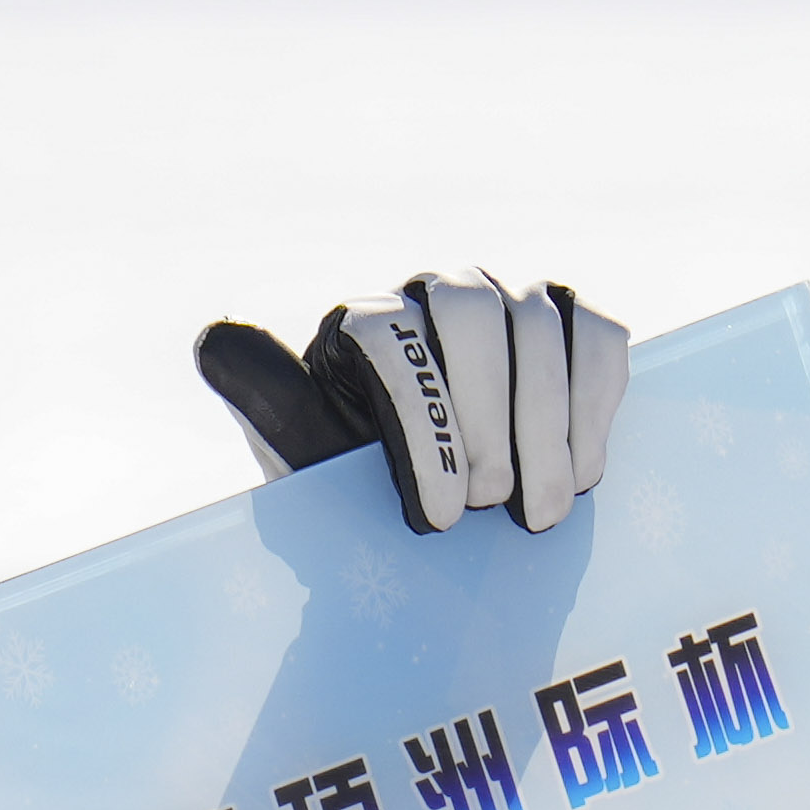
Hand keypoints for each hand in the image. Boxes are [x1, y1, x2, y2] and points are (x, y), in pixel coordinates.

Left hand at [191, 279, 624, 537]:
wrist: (429, 515)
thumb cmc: (355, 486)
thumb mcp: (301, 454)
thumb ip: (266, 399)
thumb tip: (211, 337)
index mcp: (362, 320)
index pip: (391, 337)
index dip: (423, 428)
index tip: (438, 518)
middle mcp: (433, 291)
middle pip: (472, 311)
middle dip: (488, 418)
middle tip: (492, 508)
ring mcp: (505, 298)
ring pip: (539, 322)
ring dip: (548, 423)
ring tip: (542, 511)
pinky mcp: (566, 321)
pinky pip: (597, 335)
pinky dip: (597, 400)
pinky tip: (587, 470)